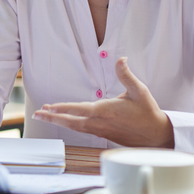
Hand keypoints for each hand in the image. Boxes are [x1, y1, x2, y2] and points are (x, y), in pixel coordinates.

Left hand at [32, 57, 174, 147]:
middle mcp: (100, 122)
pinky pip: (81, 130)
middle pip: (71, 121)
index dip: (63, 108)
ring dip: (58, 121)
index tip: (49, 107)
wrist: (156, 135)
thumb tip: (121, 58)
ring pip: (74, 127)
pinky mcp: (102, 134)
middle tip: (37, 114)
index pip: (80, 109)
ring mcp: (100, 130)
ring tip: (43, 116)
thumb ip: (126, 74)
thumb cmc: (147, 112)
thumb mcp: (139, 90)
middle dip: (53, 117)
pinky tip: (63, 121)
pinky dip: (69, 125)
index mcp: (106, 110)